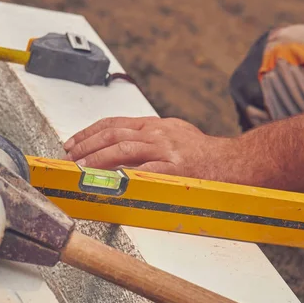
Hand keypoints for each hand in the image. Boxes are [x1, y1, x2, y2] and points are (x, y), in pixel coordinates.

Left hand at [63, 116, 234, 179]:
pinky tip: (107, 179)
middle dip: (86, 145)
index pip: (114, 123)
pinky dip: (122, 174)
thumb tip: (120, 147)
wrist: (234, 162)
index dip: (89, 132)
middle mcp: (157, 133)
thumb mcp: (174, 135)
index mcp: (155, 125)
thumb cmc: (203, 153)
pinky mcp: (174, 168)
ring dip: (96, 158)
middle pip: (113, 134)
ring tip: (80, 167)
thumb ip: (148, 138)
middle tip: (69, 156)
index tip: (72, 142)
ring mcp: (166, 149)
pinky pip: (143, 171)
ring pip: (122, 148)